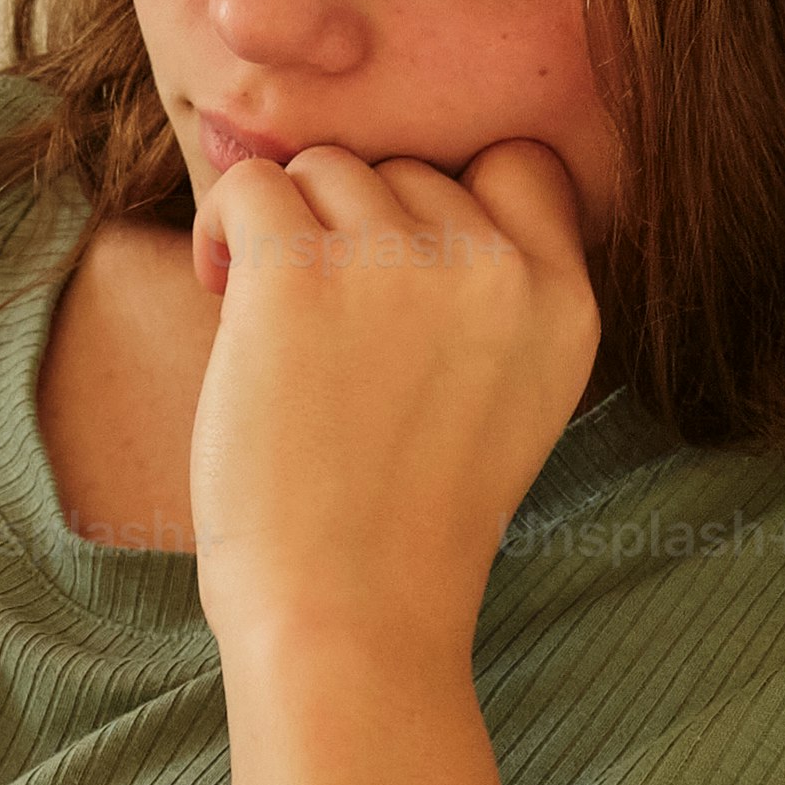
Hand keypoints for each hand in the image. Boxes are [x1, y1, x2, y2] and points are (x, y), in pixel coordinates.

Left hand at [186, 138, 599, 667]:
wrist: (344, 620)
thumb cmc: (400, 530)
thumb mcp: (504, 403)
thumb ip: (485, 297)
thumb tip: (383, 185)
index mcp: (564, 302)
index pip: (518, 165)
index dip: (444, 201)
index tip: (395, 272)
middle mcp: (497, 268)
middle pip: (407, 169)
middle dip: (353, 229)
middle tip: (319, 325)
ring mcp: (401, 264)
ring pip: (327, 170)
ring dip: (286, 231)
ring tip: (271, 324)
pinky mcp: (301, 274)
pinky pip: (252, 184)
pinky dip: (224, 226)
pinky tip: (221, 289)